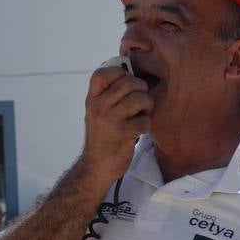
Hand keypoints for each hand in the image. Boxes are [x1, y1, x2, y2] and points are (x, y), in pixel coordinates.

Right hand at [82, 63, 153, 179]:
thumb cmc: (103, 137)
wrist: (96, 166)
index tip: (127, 83)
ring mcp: (110, 120)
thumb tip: (131, 74)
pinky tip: (139, 131)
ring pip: (140, 99)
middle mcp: (99, 106)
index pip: (103, 73)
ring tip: (142, 115)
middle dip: (142, 90)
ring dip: (147, 107)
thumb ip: (109, 96)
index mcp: (92, 99)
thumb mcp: (97, 113)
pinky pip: (145, 120)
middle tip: (142, 102)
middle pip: (129, 82)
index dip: (120, 73)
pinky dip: (147, 125)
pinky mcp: (123, 134)